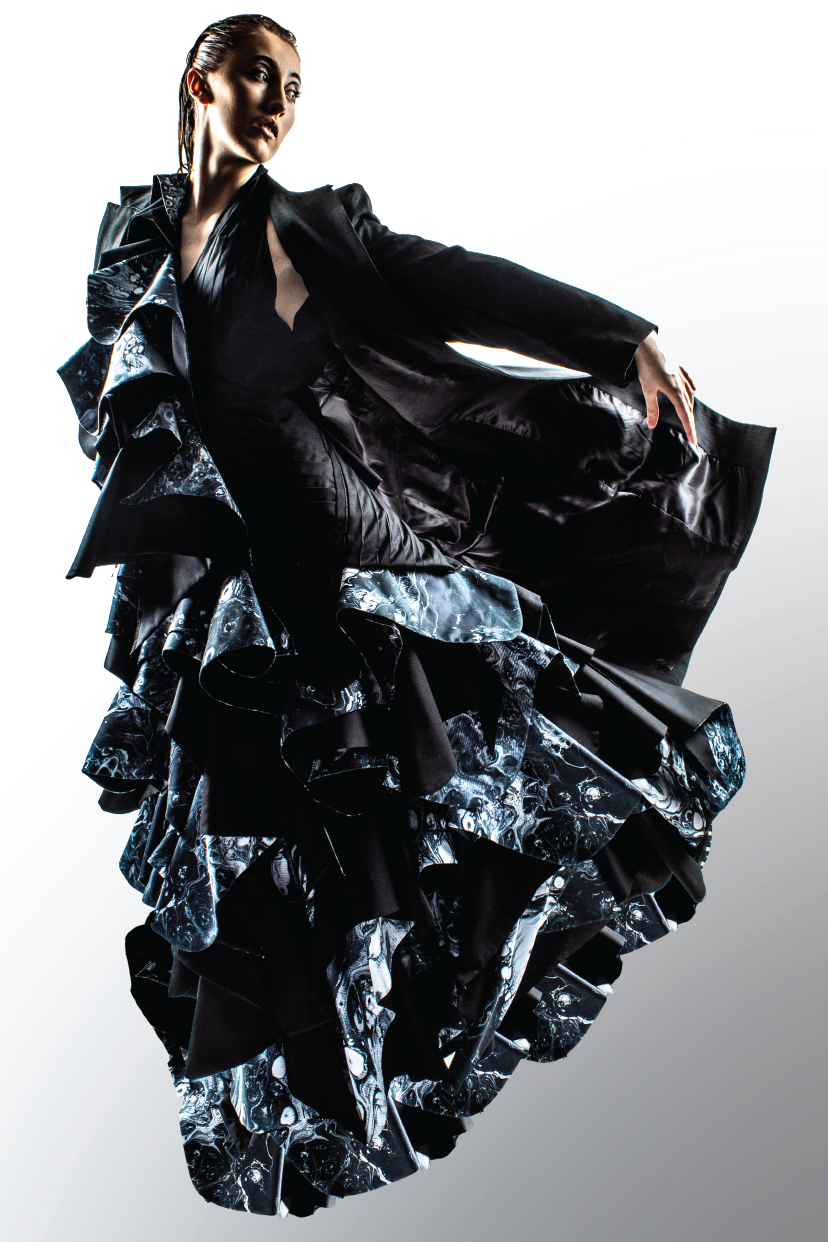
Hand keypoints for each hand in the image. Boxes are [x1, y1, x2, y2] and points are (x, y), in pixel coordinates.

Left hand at [634, 331, 696, 445]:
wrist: (648, 345)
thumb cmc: (646, 367)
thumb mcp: (648, 389)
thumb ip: (652, 408)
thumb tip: (653, 425)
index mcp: (675, 391)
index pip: (684, 414)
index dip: (689, 428)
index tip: (694, 440)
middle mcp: (681, 384)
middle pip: (689, 406)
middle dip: (690, 420)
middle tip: (692, 433)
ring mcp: (681, 375)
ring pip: (689, 393)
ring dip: (691, 406)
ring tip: (690, 416)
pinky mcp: (678, 367)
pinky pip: (688, 381)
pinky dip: (691, 388)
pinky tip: (694, 391)